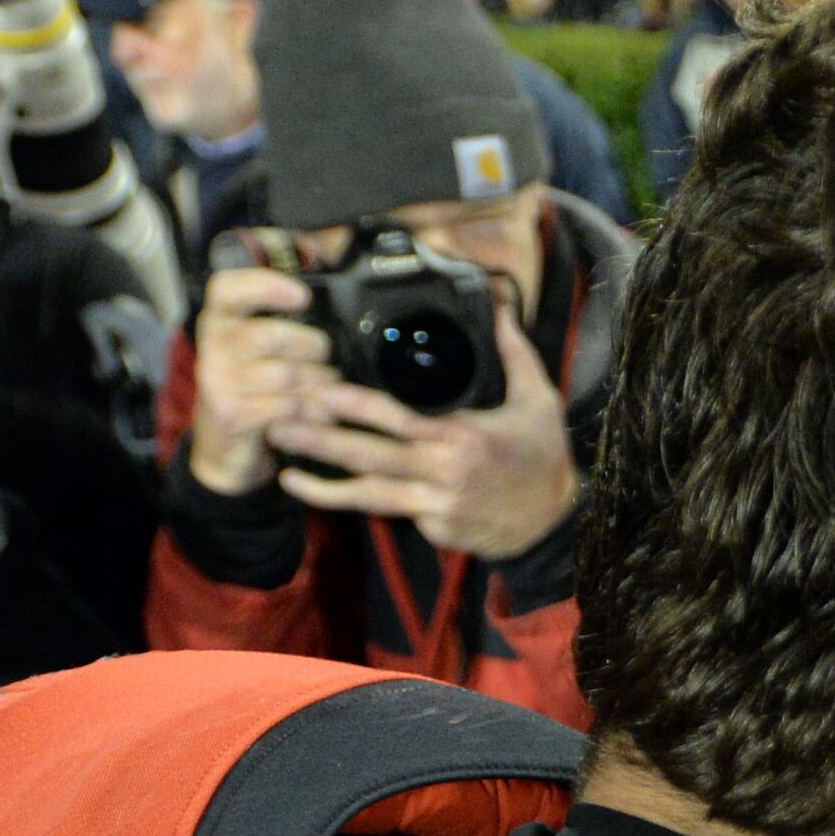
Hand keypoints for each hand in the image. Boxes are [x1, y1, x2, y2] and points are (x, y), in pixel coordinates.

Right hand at [187, 266, 332, 498]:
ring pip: (288, 373)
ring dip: (317, 385)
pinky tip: (312, 415)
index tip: (301, 298)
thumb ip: (278, 326)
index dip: (265, 285)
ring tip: (320, 392)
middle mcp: (212, 348)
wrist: (225, 454)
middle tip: (320, 362)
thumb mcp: (256, 355)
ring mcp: (218, 382)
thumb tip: (330, 308)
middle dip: (313, 349)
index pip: (227, 289)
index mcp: (218, 324)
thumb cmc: (252, 394)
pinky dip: (310, 412)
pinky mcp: (231, 413)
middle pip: (276, 335)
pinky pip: (288, 404)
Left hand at [270, 302, 577, 561]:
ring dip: (323, 485)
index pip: (399, 419)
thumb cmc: (544, 457)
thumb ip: (514, 352)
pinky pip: (388, 512)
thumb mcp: (538, 400)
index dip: (357, 407)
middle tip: (280, 426)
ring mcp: (436, 505)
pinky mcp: (434, 528)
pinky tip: (320, 494)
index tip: (322, 391)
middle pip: (371, 457)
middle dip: (322, 442)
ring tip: (284, 471)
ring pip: (369, 495)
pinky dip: (353, 504)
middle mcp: (444, 472)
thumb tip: (502, 307)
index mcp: (462, 437)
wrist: (555, 523)